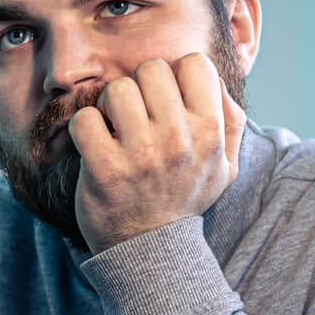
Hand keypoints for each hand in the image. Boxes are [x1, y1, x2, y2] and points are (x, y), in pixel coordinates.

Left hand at [67, 52, 245, 253]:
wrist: (150, 250)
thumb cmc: (183, 199)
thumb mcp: (224, 167)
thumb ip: (230, 121)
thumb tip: (215, 79)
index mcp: (209, 133)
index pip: (194, 64)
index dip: (175, 76)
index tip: (165, 102)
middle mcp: (178, 140)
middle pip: (151, 70)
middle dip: (139, 88)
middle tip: (135, 116)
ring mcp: (140, 155)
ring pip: (116, 90)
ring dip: (109, 107)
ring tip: (115, 131)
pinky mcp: (104, 169)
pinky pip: (84, 119)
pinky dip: (84, 129)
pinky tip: (94, 146)